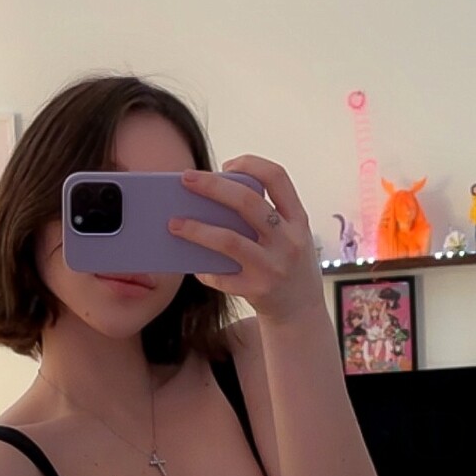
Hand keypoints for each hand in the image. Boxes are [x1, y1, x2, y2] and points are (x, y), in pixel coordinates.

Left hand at [170, 156, 324, 321]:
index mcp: (298, 219)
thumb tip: (211, 199)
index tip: (226, 164)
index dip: (251, 164)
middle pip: (248, 203)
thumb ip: (264, 216)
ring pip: (229, 240)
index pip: (277, 177)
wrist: (301, 312)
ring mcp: (274, 267)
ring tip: (173, 223)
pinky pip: (222, 276)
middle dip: (213, 187)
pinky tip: (192, 264)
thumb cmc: (286, 264)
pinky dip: (204, 270)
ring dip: (197, 230)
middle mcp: (289, 240)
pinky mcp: (258, 291)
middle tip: (185, 179)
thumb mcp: (288, 236)